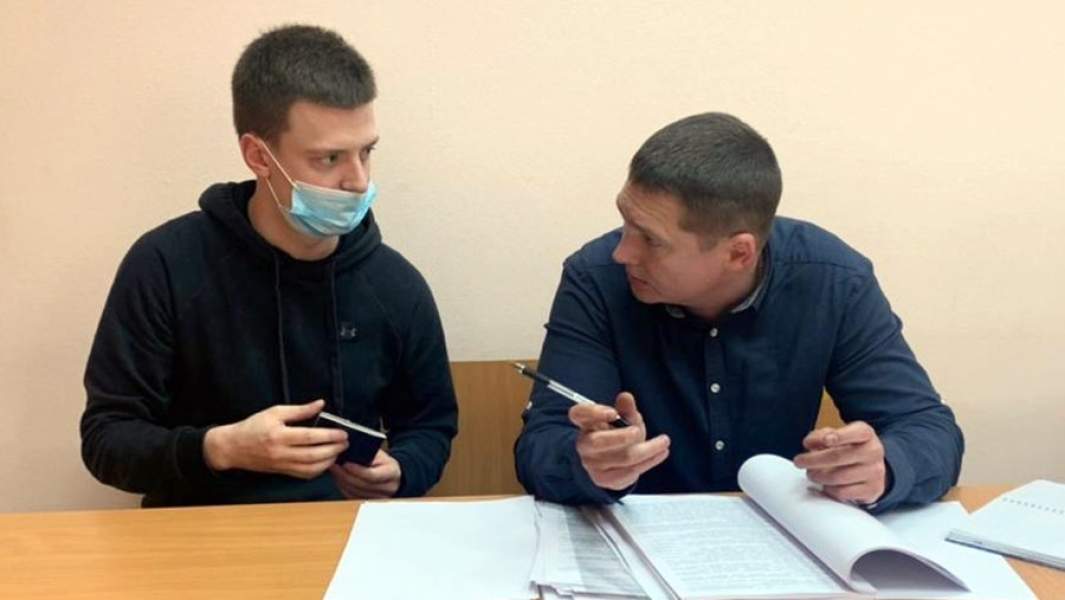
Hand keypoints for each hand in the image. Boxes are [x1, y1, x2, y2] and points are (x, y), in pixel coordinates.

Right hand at [203, 399, 347, 478]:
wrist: (233, 447)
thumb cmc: (253, 426)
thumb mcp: (274, 412)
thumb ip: (299, 410)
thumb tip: (320, 404)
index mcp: (279, 435)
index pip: (309, 437)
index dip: (329, 435)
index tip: (343, 433)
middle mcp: (281, 453)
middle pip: (313, 454)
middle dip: (333, 449)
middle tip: (346, 443)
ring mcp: (281, 465)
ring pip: (310, 468)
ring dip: (328, 461)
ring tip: (339, 451)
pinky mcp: (282, 472)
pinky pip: (304, 475)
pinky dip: (318, 470)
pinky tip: (326, 462)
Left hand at [330, 449, 401, 498]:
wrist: (392, 474)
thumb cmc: (383, 462)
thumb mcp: (380, 454)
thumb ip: (367, 454)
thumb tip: (348, 454)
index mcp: (392, 473)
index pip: (372, 475)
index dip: (357, 470)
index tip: (345, 463)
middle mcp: (388, 487)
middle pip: (362, 485)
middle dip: (345, 475)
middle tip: (334, 465)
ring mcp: (379, 498)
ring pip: (355, 492)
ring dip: (342, 481)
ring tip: (334, 470)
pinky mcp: (369, 502)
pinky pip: (352, 496)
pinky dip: (343, 487)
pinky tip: (338, 478)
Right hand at [571, 392, 670, 490]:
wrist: (612, 464)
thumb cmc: (617, 435)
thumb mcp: (624, 419)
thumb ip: (626, 409)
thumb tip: (626, 397)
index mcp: (586, 423)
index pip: (579, 414)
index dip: (594, 413)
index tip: (613, 413)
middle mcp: (584, 444)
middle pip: (597, 441)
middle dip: (620, 437)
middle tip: (637, 431)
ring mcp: (592, 463)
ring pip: (621, 458)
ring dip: (647, 450)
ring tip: (664, 442)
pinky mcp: (604, 479)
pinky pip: (628, 472)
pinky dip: (648, 462)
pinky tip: (660, 454)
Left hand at [794, 421, 886, 504]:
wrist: (871, 469)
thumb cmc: (849, 449)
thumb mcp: (837, 436)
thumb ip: (821, 435)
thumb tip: (809, 443)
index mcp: (866, 434)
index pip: (857, 432)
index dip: (841, 436)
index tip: (826, 440)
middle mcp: (873, 452)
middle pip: (838, 456)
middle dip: (813, 460)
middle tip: (799, 461)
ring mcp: (875, 472)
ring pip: (838, 477)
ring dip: (818, 476)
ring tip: (811, 474)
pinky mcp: (871, 490)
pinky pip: (843, 492)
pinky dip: (828, 489)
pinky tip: (825, 485)